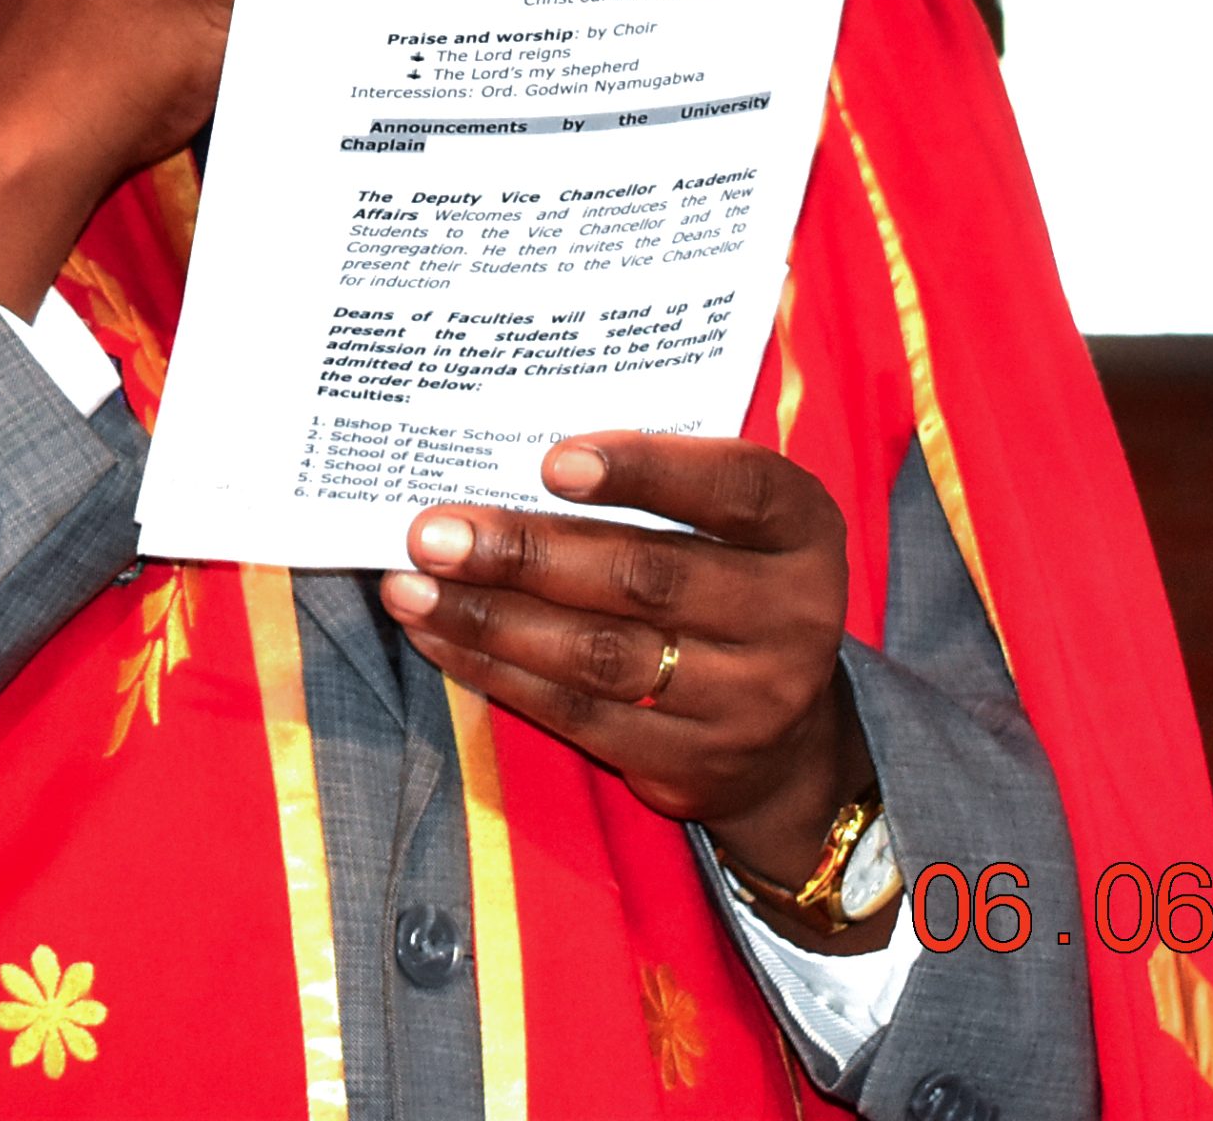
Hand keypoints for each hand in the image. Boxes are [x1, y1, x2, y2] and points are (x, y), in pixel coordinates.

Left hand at [380, 432, 891, 950]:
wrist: (788, 745)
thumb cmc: (729, 586)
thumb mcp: (729, 527)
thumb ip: (658, 486)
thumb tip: (509, 450)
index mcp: (802, 531)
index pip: (735, 486)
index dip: (646, 470)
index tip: (552, 462)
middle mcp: (790, 616)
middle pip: (644, 578)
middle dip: (525, 553)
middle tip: (435, 531)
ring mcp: (746, 700)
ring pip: (599, 655)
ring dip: (491, 618)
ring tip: (410, 584)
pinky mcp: (691, 762)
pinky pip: (578, 715)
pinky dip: (496, 671)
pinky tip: (439, 635)